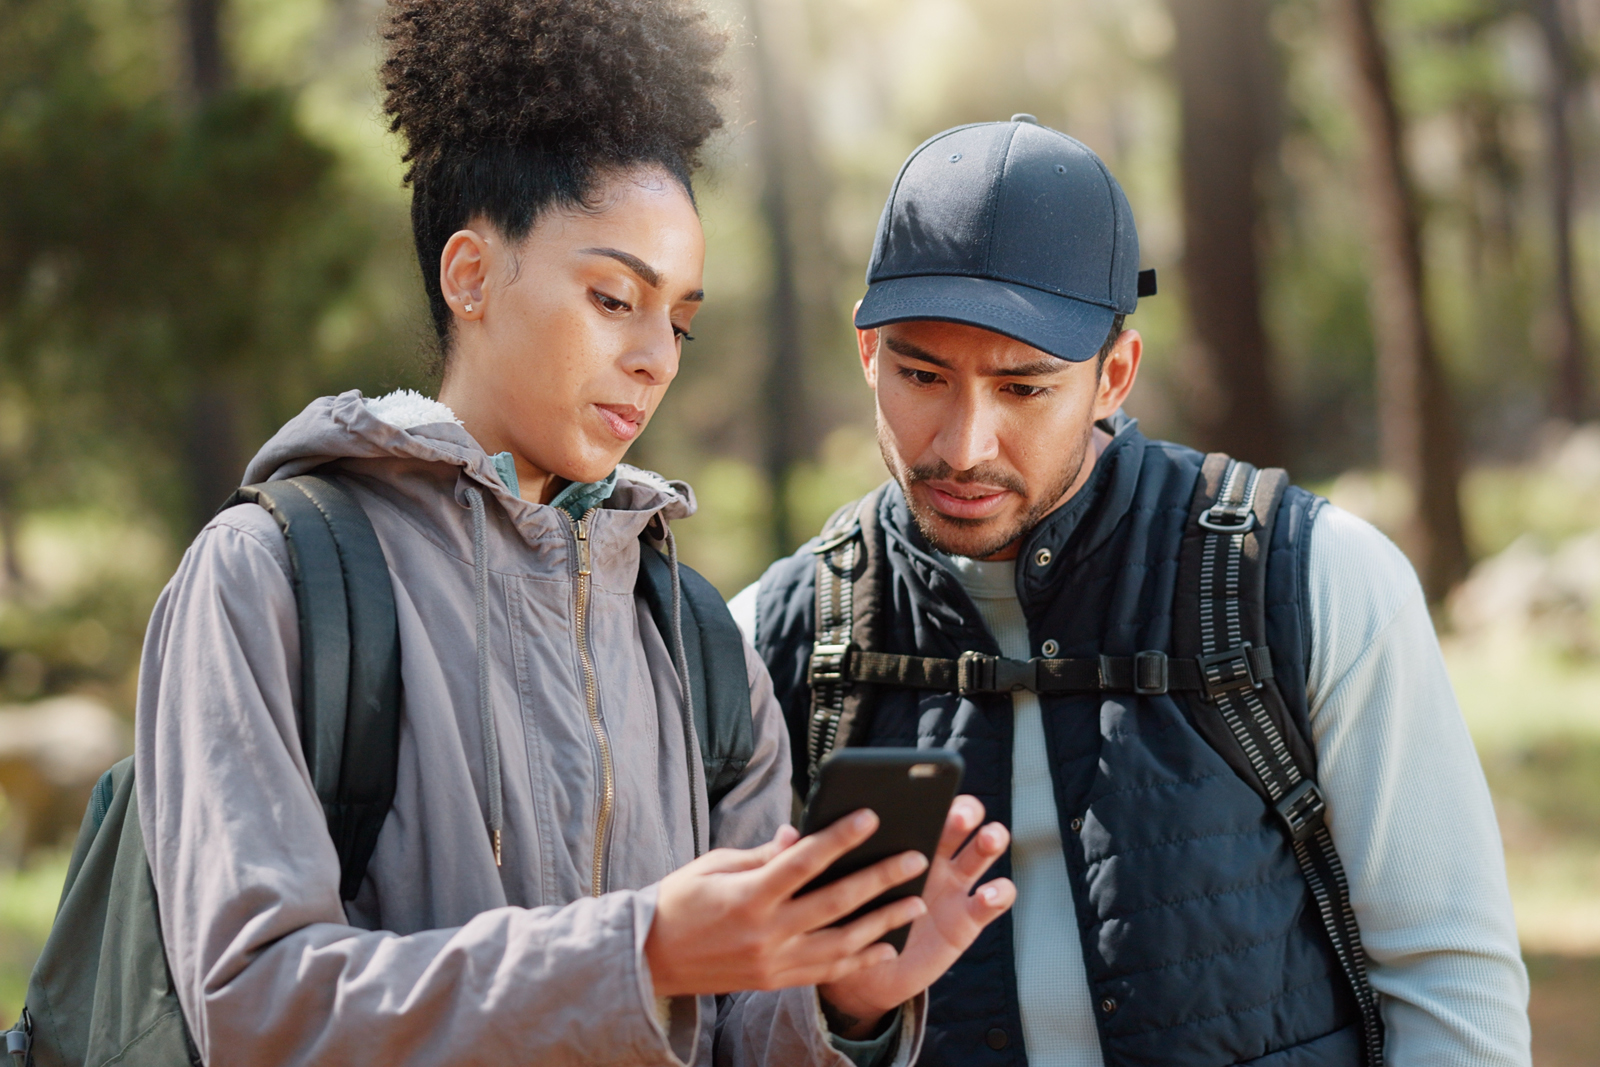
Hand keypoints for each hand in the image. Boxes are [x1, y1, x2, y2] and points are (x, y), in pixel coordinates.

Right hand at [645, 810, 933, 998]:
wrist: (649, 960)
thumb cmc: (679, 902)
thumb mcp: (714, 866)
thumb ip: (762, 855)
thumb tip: (799, 837)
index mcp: (748, 895)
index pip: (803, 861)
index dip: (839, 837)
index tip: (870, 816)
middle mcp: (765, 931)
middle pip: (836, 901)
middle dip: (881, 878)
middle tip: (916, 859)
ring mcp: (773, 961)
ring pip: (842, 941)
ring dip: (885, 922)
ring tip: (917, 903)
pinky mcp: (776, 981)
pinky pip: (827, 970)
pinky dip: (860, 958)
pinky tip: (886, 946)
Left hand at [817, 796, 1013, 1037]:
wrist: (861, 973)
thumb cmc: (845, 918)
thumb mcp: (822, 889)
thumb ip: (806, 861)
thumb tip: (788, 834)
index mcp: (898, 840)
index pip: (915, 806)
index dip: (924, 794)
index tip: (921, 788)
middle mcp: (932, 855)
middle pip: (956, 822)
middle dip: (962, 811)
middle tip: (957, 812)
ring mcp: (953, 885)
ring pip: (980, 853)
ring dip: (988, 842)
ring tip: (988, 838)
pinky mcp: (967, 918)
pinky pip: (992, 901)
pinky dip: (998, 893)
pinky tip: (990, 892)